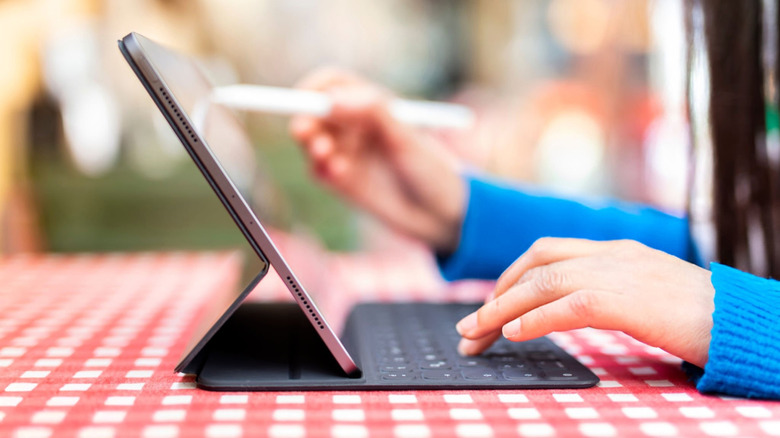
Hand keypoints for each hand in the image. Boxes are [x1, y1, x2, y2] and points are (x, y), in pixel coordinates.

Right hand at [289, 68, 465, 252]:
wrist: (439, 215)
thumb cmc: (431, 169)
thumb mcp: (406, 137)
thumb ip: (372, 113)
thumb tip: (332, 100)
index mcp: (372, 104)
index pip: (332, 84)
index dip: (315, 88)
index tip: (306, 99)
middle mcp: (355, 125)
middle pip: (315, 111)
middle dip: (305, 118)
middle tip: (303, 132)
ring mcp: (346, 152)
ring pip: (312, 139)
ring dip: (312, 143)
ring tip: (326, 154)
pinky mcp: (340, 179)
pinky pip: (317, 168)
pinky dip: (321, 168)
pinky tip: (342, 174)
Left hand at [455, 238, 714, 367]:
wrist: (738, 319)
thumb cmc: (694, 314)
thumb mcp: (643, 291)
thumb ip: (605, 290)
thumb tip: (563, 308)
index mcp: (613, 250)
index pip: (545, 252)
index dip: (509, 277)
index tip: (489, 306)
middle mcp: (610, 255)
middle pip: (535, 265)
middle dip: (495, 295)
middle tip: (469, 328)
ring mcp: (618, 273)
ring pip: (542, 282)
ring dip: (501, 310)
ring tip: (475, 335)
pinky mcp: (626, 299)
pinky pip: (567, 305)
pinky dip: (534, 318)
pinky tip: (513, 334)